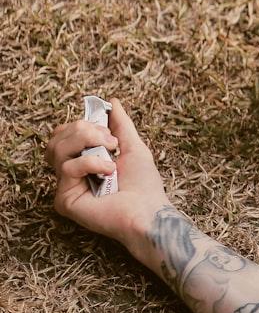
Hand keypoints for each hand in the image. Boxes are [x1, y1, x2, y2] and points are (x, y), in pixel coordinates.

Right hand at [46, 99, 169, 253]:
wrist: (148, 210)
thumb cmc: (144, 183)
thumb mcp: (133, 145)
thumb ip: (120, 124)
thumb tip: (113, 102)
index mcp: (85, 158)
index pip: (65, 133)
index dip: (83, 124)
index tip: (108, 128)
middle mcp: (73, 172)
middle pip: (57, 137)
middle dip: (84, 129)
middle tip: (110, 140)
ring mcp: (67, 185)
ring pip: (57, 148)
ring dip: (87, 141)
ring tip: (111, 152)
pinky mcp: (64, 199)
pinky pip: (68, 168)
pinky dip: (91, 163)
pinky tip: (109, 171)